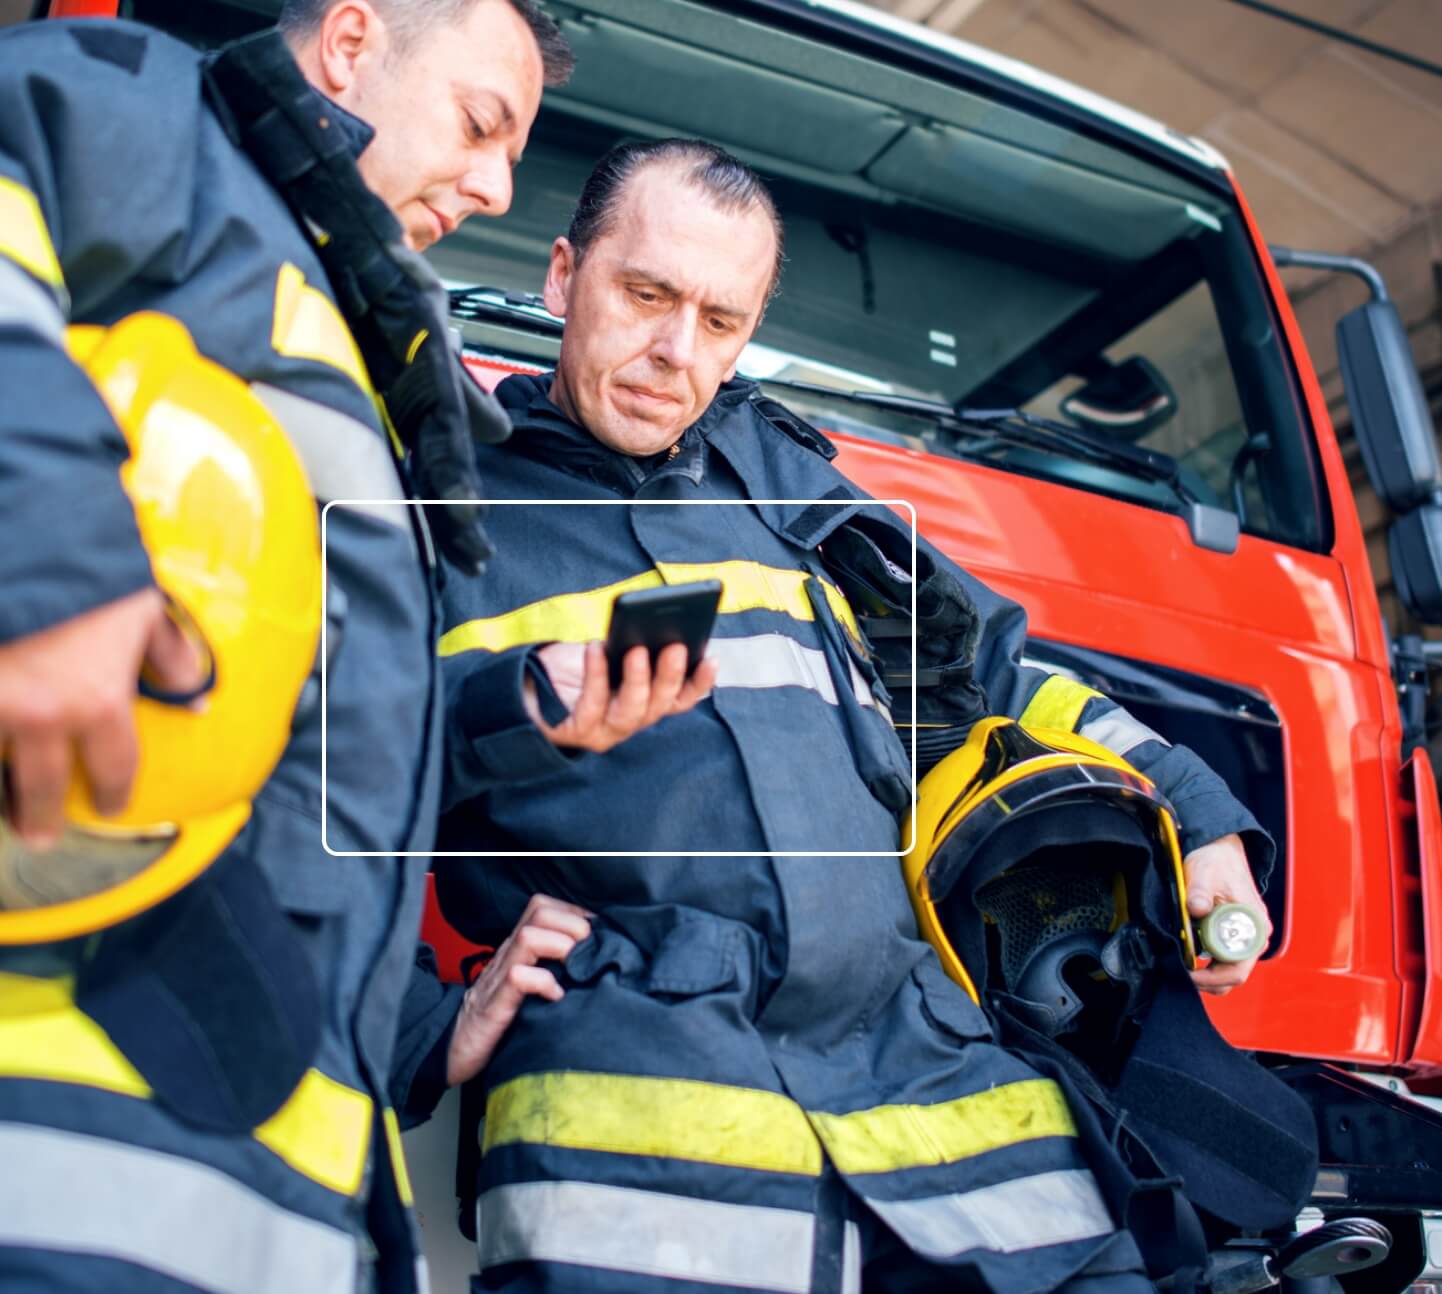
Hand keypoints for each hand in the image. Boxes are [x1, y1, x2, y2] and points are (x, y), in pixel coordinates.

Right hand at [0, 587, 205, 846]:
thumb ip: (170, 657)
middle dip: (40, 816)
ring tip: (5, 806)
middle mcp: (41, 717)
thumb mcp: (141, 610)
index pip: (113, 768)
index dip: (114, 792)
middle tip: (41, 833)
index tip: (112, 805)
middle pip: (40, 788)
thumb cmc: (87, 572)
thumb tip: (198, 697)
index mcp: (97, 702)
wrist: (18, 539)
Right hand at [445, 894, 591, 1085]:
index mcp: (518, 949)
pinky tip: (557, 997)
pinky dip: (545, 983)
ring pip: (528, 937)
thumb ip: (551, 970)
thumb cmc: (499, 1019)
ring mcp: (499, 977)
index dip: (575, 913)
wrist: (454, 1049)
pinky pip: (518, 978)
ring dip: (561, 946)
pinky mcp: (493, 1004)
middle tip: (589, 950)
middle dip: (573, 924)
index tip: (599, 933)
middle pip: (539, 911)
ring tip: (576, 968)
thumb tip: (594, 963)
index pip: (545, 908)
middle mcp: (508, 955)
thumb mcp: (528, 988)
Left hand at [523, 640, 716, 752]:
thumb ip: (631, 646)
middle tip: (674, 647)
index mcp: (645, 704)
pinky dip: (595, 675)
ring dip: (637, 680)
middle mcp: (631, 722)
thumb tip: (651, 622)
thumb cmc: (573, 669)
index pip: (680, 699)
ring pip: (631, 711)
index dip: (698, 684)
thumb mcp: (607, 655)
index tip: (712, 659)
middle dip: (669, 676)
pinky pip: (591, 704)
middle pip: (659, 705)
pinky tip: (596, 648)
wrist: (527, 691)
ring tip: (635, 649)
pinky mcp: (576, 730)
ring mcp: (605, 731)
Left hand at [1184, 832, 1271, 994]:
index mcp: (1254, 926)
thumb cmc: (1216, 862)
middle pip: (1235, 975)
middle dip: (1208, 981)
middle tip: (1181, 976)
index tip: (1187, 974)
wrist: (1221, 850)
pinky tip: (1190, 959)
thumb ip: (1199, 892)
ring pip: (1230, 970)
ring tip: (1184, 969)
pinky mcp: (1237, 935)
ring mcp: (1247, 937)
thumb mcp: (1203, 873)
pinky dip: (1209, 965)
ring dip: (1208, 975)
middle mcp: (1255, 936)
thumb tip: (1197, 909)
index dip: (1211, 977)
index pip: (1237, 967)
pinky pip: (1225, 959)